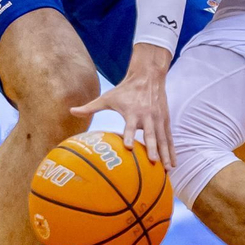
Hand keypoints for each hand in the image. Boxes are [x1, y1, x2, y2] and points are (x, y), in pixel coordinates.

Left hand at [71, 45, 173, 166]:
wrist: (148, 76)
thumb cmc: (125, 89)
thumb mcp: (107, 97)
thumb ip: (90, 107)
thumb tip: (71, 111)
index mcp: (133, 112)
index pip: (131, 126)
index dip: (130, 135)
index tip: (129, 147)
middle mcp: (147, 116)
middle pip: (151, 134)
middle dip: (152, 148)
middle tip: (153, 161)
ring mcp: (158, 119)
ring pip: (163, 139)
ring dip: (165, 154)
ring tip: (167, 169)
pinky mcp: (165, 121)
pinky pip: (170, 139)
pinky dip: (172, 151)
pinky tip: (173, 164)